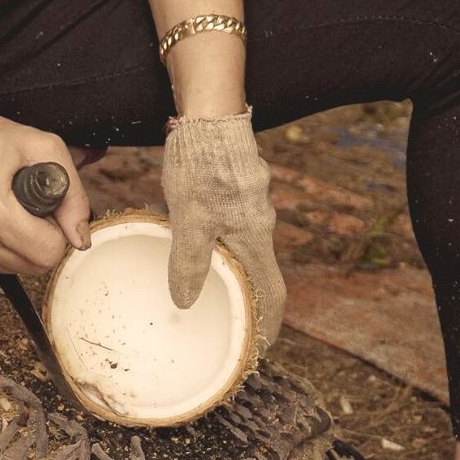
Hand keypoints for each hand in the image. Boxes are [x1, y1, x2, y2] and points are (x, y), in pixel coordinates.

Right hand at [0, 100, 90, 274]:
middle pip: (34, 266)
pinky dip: (3, 248)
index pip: (47, 253)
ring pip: (15, 269)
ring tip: (12, 212)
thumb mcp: (43, 148)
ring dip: (23, 247)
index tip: (48, 212)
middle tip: (33, 212)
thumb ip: (73, 195)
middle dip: (43, 241)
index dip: (58, 233)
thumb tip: (80, 237)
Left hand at [161, 111, 285, 353]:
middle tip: (225, 317)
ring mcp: (253, 204)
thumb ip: (190, 262)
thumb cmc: (202, 165)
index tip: (261, 345)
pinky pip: (236, 225)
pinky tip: (197, 238)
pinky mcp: (241, 188)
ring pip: (245, 247)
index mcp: (255, 238)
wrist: (210, 114)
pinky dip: (223, 242)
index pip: (273, 293)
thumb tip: (186, 302)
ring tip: (204, 280)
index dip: (270, 324)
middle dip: (246, 298)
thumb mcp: (190, 220)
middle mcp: (261, 224)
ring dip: (231, 267)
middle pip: (260, 272)